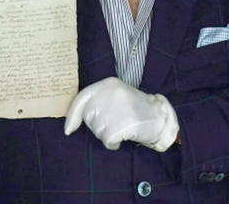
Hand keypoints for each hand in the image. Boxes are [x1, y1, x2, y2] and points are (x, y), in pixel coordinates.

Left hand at [64, 77, 178, 151]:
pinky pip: (107, 141)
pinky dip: (113, 143)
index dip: (73, 115)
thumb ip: (98, 100)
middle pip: (89, 118)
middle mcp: (109, 93)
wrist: (160, 117)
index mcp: (108, 84)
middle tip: (116, 123)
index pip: (82, 98)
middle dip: (98, 126)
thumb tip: (74, 118)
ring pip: (97, 131)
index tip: (68, 129)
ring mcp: (115, 108)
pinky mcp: (120, 125)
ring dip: (107, 135)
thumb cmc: (137, 109)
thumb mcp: (117, 95)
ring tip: (122, 127)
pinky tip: (124, 137)